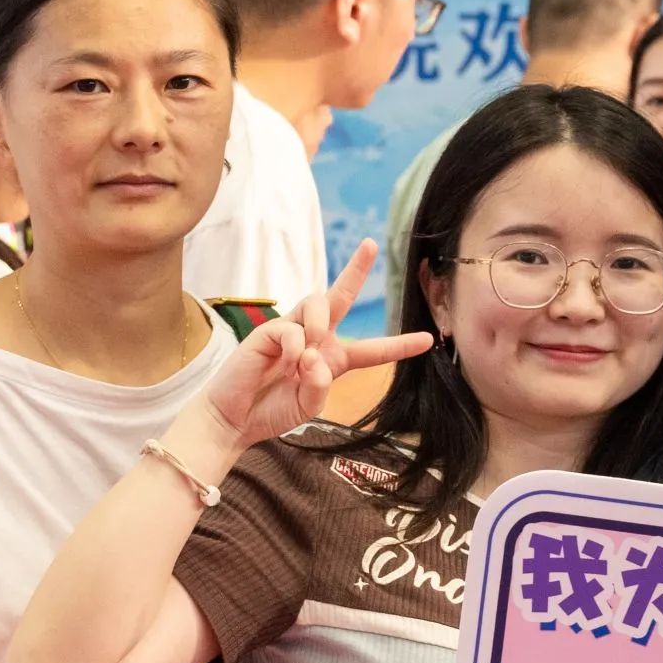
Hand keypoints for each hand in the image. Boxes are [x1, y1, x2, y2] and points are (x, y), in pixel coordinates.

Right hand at [194, 242, 431, 452]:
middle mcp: (315, 339)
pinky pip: (293, 330)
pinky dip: (294, 348)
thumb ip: (319, 385)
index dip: (398, 345)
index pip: (371, 350)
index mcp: (332, 359)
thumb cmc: (272, 410)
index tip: (427, 339)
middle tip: (370, 244)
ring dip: (320, 326)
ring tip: (306, 355)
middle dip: (356, 269)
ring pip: (318, 303)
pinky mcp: (268, 331)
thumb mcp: (308, 405)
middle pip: (339, 296)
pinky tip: (284, 364)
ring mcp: (292, 331)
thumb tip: (315, 356)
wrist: (235, 418)